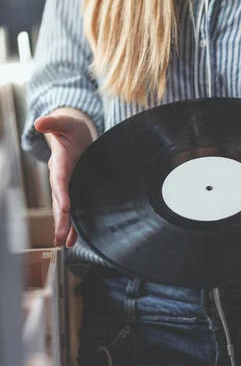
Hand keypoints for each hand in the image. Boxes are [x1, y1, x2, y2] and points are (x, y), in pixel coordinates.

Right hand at [34, 114, 94, 246]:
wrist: (75, 135)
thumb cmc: (71, 128)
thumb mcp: (66, 122)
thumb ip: (54, 122)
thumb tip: (39, 123)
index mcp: (60, 162)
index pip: (59, 180)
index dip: (61, 194)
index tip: (65, 208)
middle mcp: (61, 177)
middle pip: (59, 200)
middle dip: (61, 218)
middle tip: (60, 237)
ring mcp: (67, 185)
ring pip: (63, 208)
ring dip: (65, 226)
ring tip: (63, 242)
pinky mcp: (74, 190)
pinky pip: (73, 209)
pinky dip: (73, 224)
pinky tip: (73, 240)